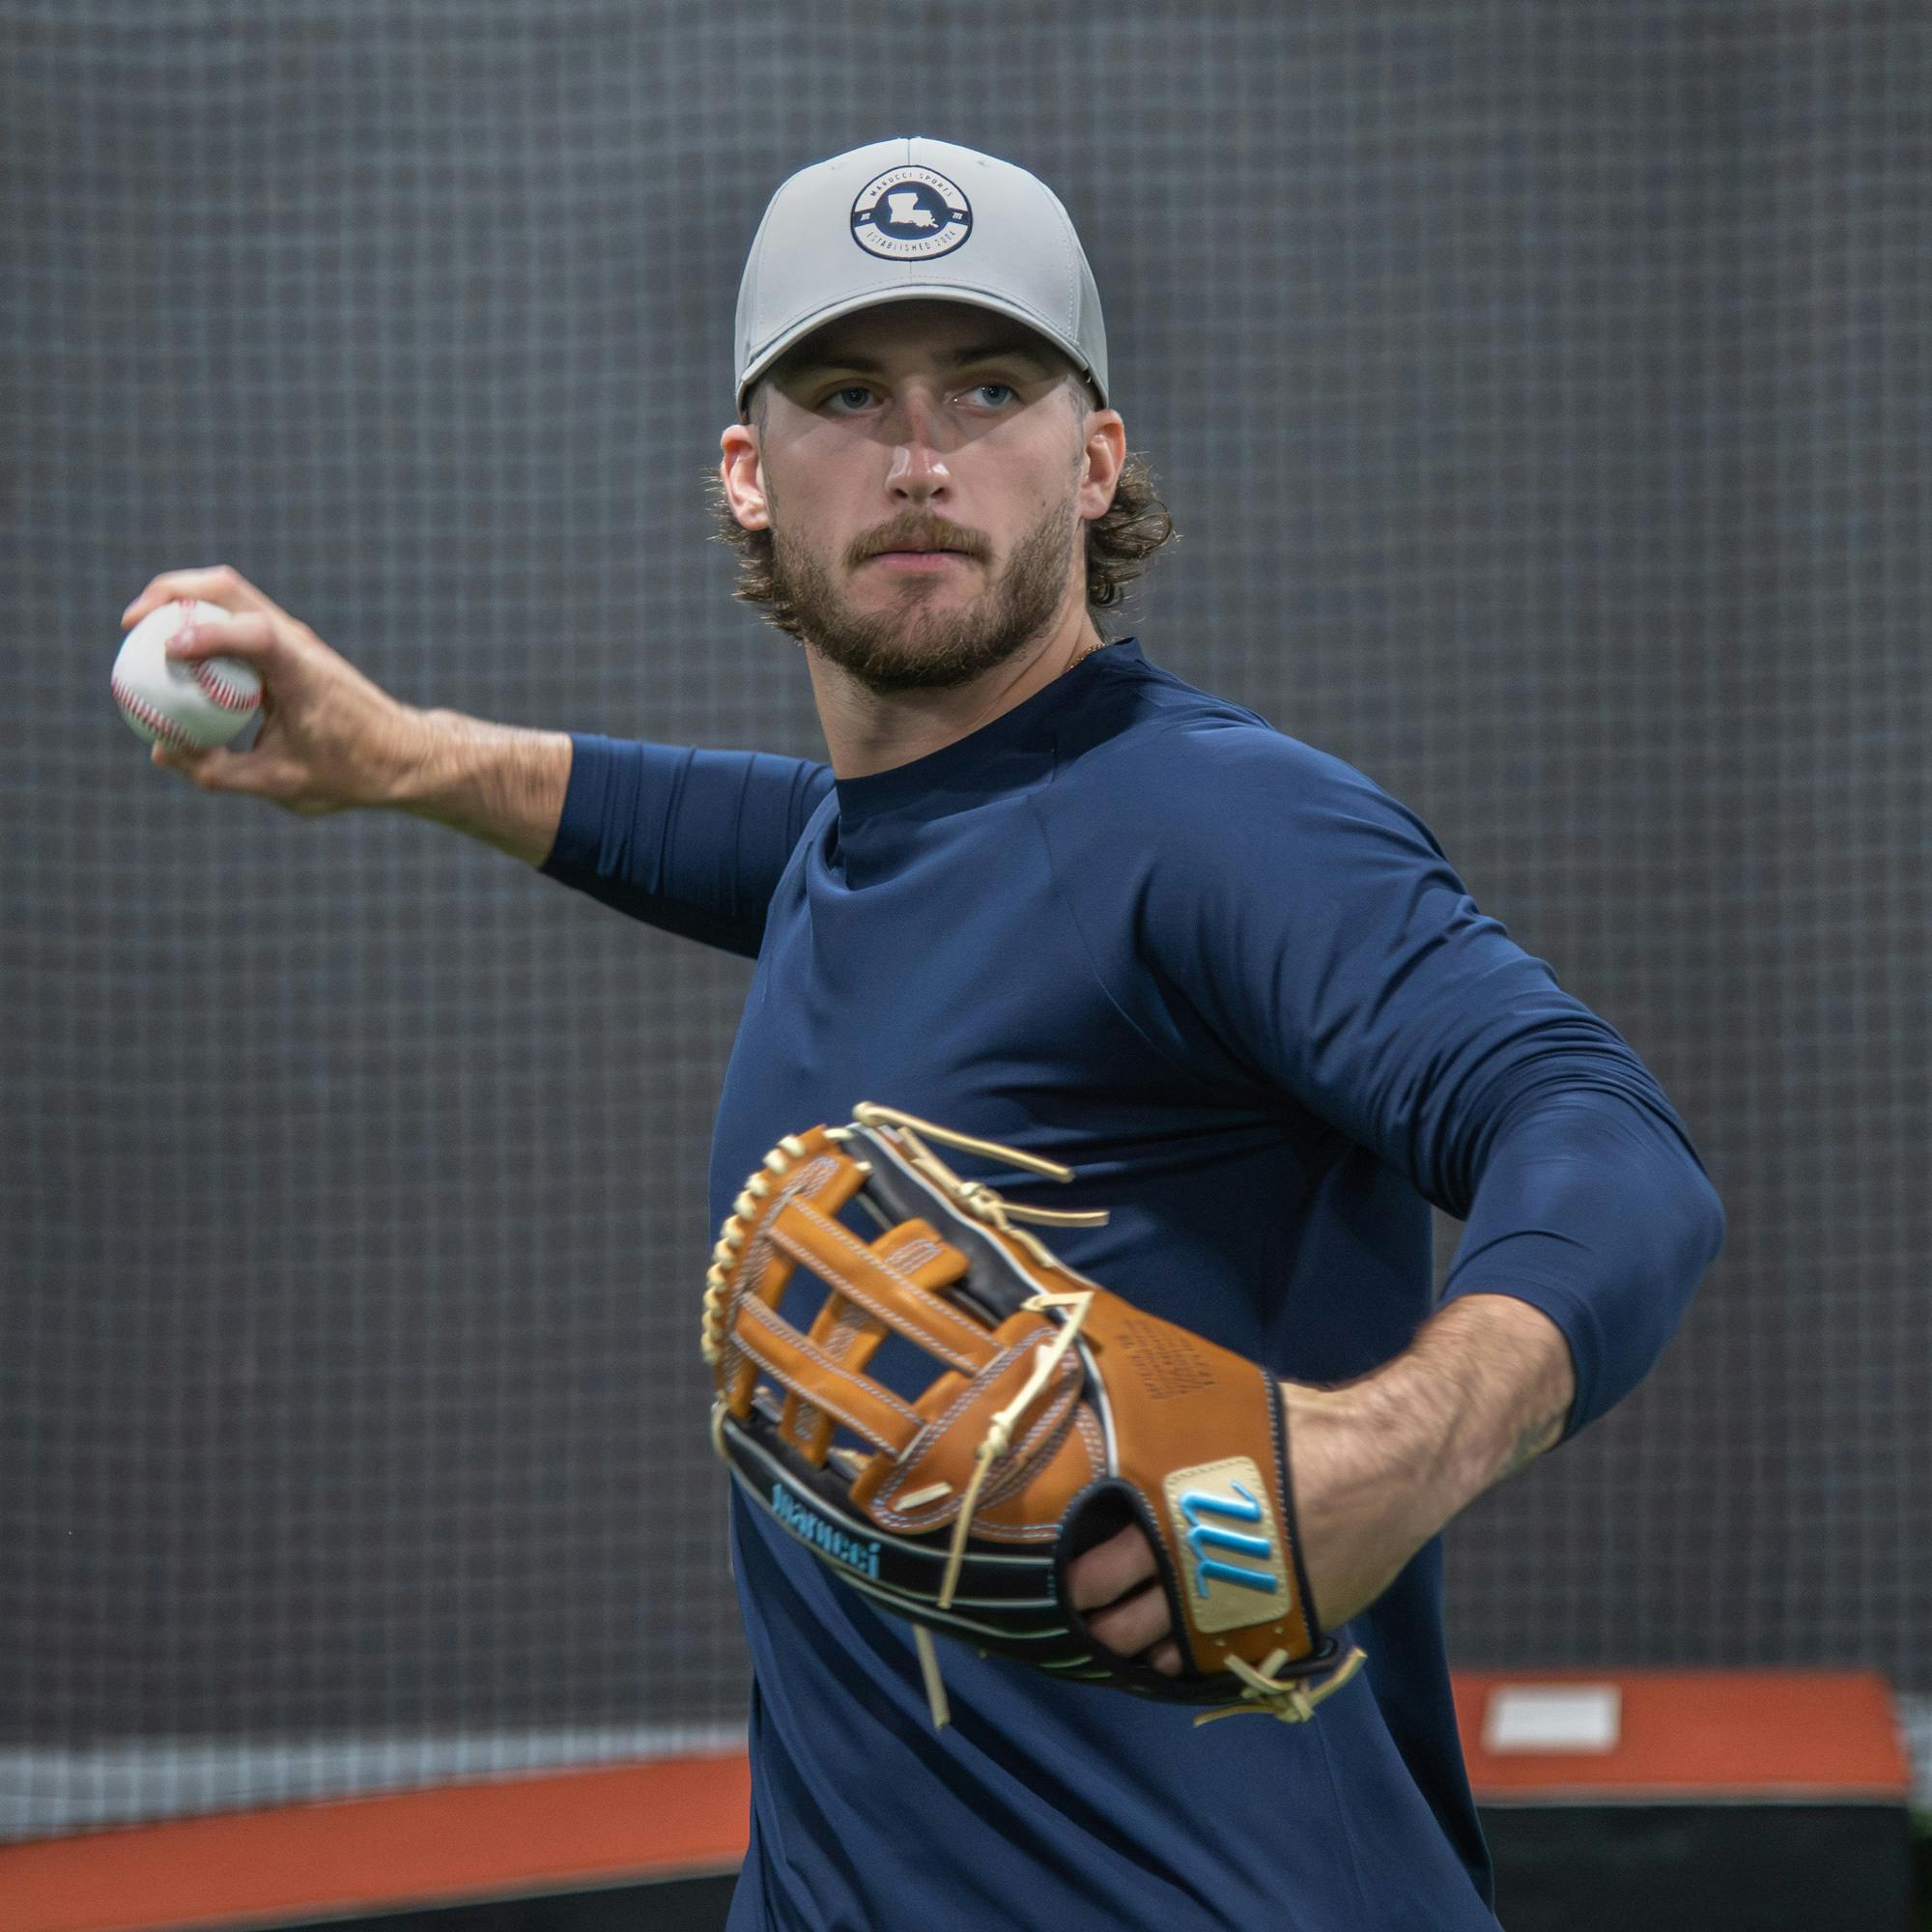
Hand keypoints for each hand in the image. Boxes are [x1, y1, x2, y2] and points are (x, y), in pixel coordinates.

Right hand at [121, 565, 431, 813]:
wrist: (402, 754)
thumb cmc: (351, 772)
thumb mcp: (283, 783)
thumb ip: (219, 771)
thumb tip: (162, 750)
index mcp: (303, 672)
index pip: (253, 633)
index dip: (206, 633)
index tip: (166, 651)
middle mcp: (297, 642)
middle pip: (228, 588)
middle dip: (171, 594)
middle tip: (131, 626)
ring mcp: (294, 637)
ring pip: (231, 594)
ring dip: (183, 601)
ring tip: (142, 632)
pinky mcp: (290, 644)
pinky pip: (236, 619)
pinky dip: (202, 623)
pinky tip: (174, 656)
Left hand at [1065, 1296, 1574, 1672]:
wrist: (1388, 1467)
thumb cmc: (1301, 1430)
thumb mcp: (1222, 1409)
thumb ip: (1164, 1420)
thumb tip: (1106, 1381)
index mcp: (1184, 1504)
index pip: (1109, 1553)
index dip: (1076, 1568)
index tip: (1055, 1568)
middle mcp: (1207, 1558)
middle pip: (1124, 1605)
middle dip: (1092, 1608)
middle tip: (1073, 1605)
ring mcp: (1244, 1599)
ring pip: (1164, 1639)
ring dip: (1129, 1640)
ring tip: (1105, 1634)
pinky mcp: (1278, 1623)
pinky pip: (1215, 1654)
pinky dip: (1184, 1656)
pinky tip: (1163, 1653)